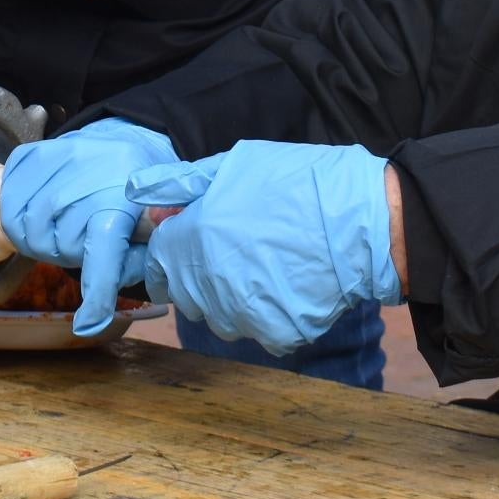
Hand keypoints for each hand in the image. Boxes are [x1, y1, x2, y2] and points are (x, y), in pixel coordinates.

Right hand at [0, 121, 176, 333]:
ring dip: (40, 235)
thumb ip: (140, 257)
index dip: (98, 291)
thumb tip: (123, 290)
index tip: (89, 323)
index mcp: (122, 200)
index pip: (104, 254)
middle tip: (83, 238)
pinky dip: (17, 209)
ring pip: (27, 227)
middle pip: (57, 246)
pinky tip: (39, 206)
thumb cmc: (143, 189)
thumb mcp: (157, 222)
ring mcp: (55, 162)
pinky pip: (9, 198)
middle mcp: (87, 179)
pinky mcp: (33, 155)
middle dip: (68, 253)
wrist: (127, 138)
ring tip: (61, 223)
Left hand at [129, 141, 401, 355]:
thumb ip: (178, 184)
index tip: (194, 241)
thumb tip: (134, 192)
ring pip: (218, 316)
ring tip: (267, 261)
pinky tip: (290, 282)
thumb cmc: (297, 183)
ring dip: (230, 296)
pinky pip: (257, 329)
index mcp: (192, 241)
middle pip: (184, 294)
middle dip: (199, 274)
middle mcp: (209, 285)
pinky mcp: (275, 334)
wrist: (363, 222)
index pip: (156, 264)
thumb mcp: (232, 164)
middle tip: (238, 247)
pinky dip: (269, 312)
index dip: (172, 251)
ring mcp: (243, 315)